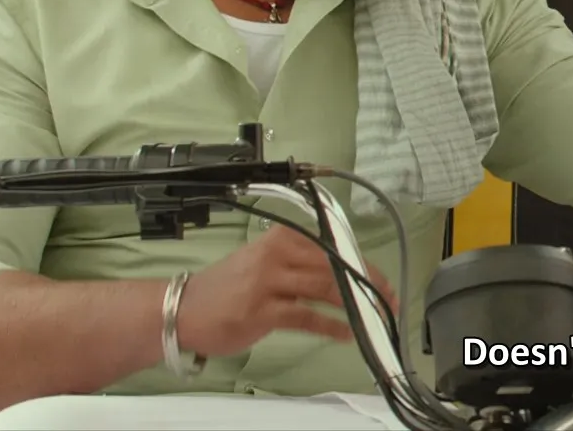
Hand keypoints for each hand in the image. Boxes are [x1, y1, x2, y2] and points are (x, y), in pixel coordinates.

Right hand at [176, 225, 398, 358]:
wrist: (182, 310)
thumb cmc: (226, 289)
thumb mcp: (264, 263)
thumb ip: (299, 264)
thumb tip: (343, 273)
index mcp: (281, 238)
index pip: (333, 247)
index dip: (363, 264)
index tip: (385, 281)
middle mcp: (277, 254)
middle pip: (335, 265)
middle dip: (368, 284)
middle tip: (390, 300)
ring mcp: (269, 282)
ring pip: (325, 287)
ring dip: (356, 303)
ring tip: (376, 316)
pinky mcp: (262, 311)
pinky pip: (307, 317)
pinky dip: (331, 325)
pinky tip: (347, 333)